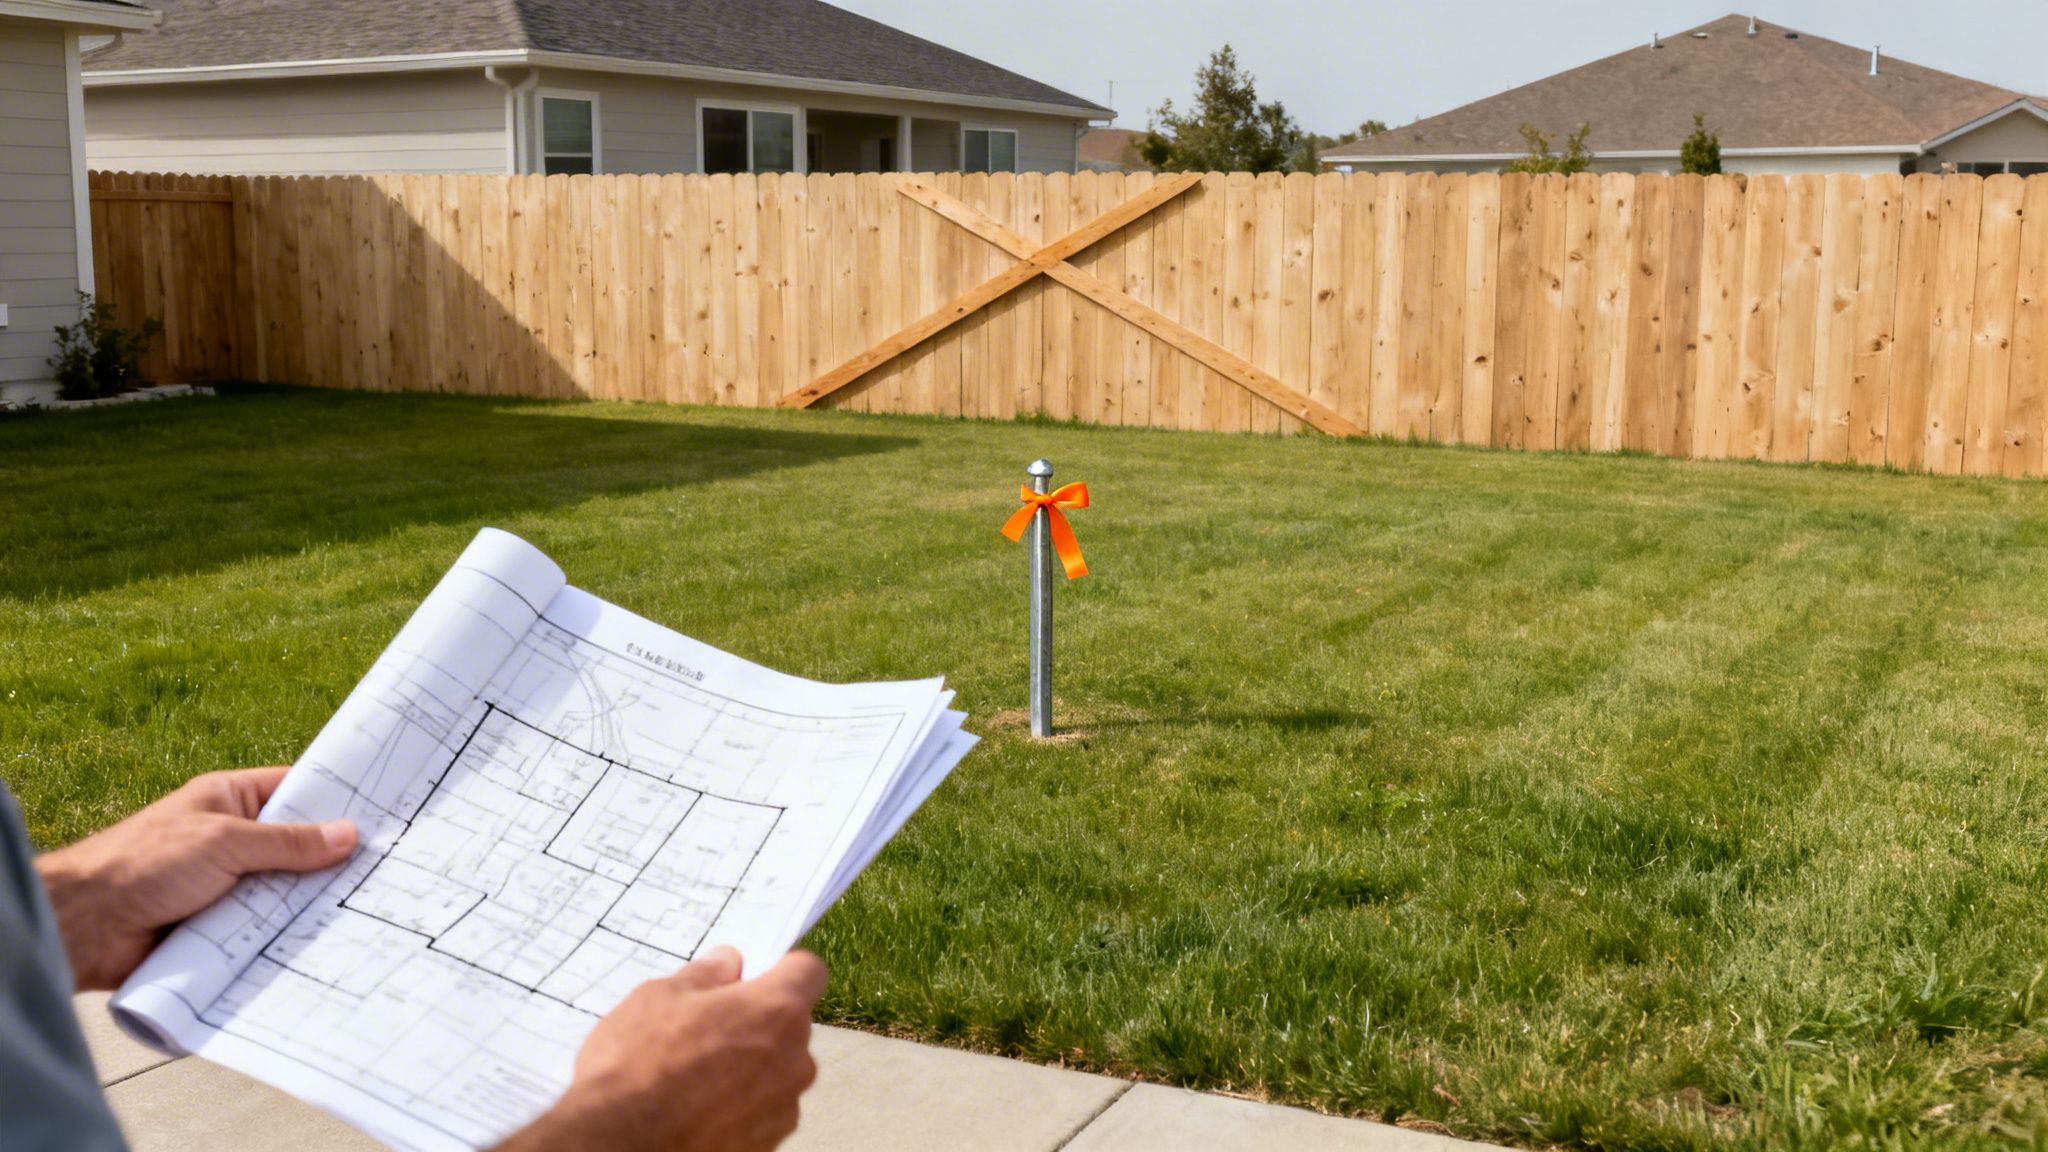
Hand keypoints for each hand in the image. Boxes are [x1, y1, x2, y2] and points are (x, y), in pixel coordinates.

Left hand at [35, 765, 357, 990]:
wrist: (84, 926)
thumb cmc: (143, 863)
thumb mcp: (224, 841)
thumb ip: (287, 843)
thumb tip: (348, 835)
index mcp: (229, 802)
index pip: (295, 792)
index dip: (336, 800)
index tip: (384, 810)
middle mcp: (231, 842)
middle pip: (296, 848)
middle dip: (332, 860)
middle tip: (388, 868)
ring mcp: (227, 887)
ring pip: (284, 893)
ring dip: (311, 904)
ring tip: (371, 909)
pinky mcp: (221, 929)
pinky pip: (265, 931)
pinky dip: (287, 939)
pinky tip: (327, 945)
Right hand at [497, 947, 825, 1151]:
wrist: (619, 1144)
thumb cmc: (637, 1067)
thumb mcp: (660, 997)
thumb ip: (706, 974)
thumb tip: (728, 964)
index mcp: (776, 1010)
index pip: (809, 970)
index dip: (782, 967)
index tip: (754, 974)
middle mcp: (795, 1059)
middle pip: (789, 1025)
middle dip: (757, 1021)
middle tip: (707, 1028)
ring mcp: (785, 1106)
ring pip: (776, 1070)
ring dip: (749, 1067)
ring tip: (695, 1075)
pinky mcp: (769, 1142)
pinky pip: (762, 1110)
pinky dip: (739, 1105)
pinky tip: (698, 1107)